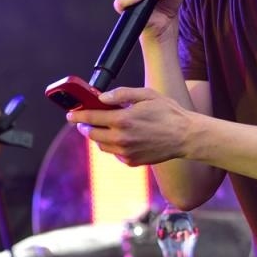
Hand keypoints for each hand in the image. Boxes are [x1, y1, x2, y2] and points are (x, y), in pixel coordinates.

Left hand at [68, 85, 189, 165]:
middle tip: (82, 122)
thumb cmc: (168, 112)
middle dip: (84, 127)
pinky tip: (119, 138)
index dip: (77, 116)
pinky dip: (112, 146)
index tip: (70, 115)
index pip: (91, 118)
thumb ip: (121, 94)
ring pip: (102, 145)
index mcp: (123, 120)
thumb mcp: (146, 95)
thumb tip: (102, 97)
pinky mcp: (132, 162)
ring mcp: (126, 153)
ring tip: (101, 128)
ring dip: (98, 137)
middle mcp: (121, 138)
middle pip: (92, 134)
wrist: (185, 137)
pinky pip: (114, 154)